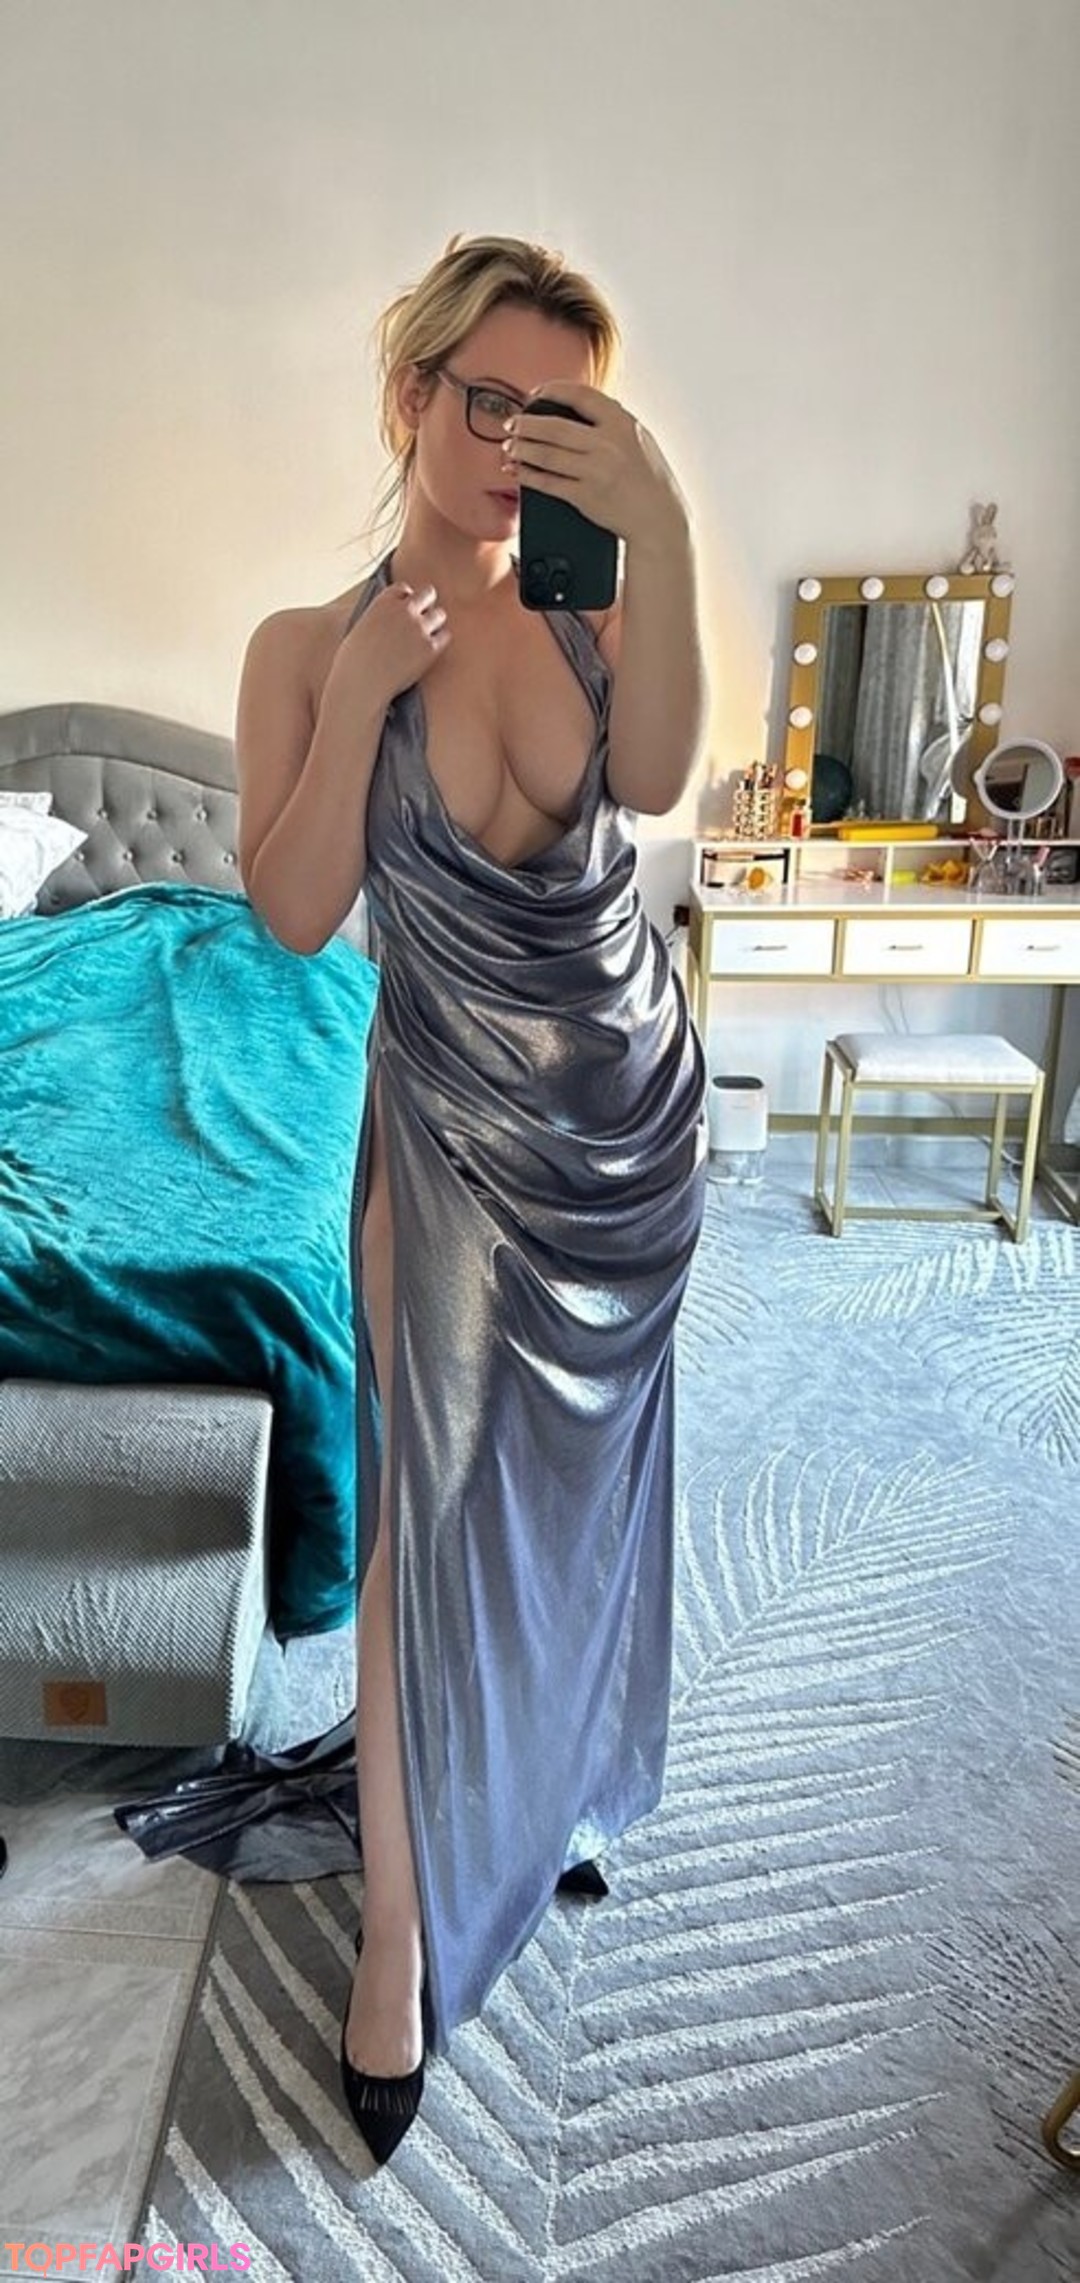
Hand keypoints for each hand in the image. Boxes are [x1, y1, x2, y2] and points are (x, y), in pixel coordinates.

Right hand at [333, 580, 449, 707]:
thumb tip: (388, 621)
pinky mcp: (430, 648)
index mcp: (383, 602)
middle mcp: (403, 610)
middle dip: (426, 605)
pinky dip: (438, 643)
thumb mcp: (359, 630)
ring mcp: (419, 628)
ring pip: (440, 615)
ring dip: (434, 624)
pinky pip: (445, 637)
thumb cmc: (353, 664)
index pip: (404, 589)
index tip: (405, 610)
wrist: (361, 684)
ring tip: (425, 639)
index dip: (406, 600)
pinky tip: (428, 653)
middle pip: (427, 594)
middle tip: (422, 621)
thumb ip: (378, 619)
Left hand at [501, 378, 688, 550]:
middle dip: (527, 424)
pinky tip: (518, 471)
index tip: (535, 394)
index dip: (552, 391)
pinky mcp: (585, 496)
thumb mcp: (639, 440)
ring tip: (510, 446)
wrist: (660, 518)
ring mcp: (596, 470)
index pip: (580, 395)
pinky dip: (528, 476)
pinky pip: (548, 482)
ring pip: (547, 454)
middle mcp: (608, 444)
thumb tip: (579, 408)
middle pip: (555, 427)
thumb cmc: (649, 480)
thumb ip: (612, 423)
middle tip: (512, 423)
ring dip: (522, 449)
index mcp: (622, 423)